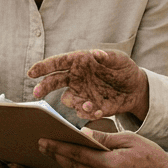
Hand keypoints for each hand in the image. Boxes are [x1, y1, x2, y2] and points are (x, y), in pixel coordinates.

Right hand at [28, 49, 149, 120]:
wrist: (135, 88)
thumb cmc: (125, 69)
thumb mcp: (120, 59)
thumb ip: (108, 57)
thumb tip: (95, 53)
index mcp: (80, 62)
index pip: (58, 63)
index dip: (43, 67)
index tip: (32, 72)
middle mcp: (76, 78)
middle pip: (54, 81)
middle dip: (44, 87)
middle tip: (37, 93)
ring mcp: (81, 93)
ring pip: (67, 100)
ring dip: (75, 104)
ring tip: (89, 105)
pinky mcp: (89, 107)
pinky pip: (82, 113)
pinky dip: (88, 114)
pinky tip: (98, 111)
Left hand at [39, 130, 167, 167]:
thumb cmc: (151, 157)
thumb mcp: (130, 140)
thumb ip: (104, 139)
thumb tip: (83, 134)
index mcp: (111, 165)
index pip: (77, 154)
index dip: (58, 148)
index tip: (43, 142)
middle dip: (58, 156)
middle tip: (44, 147)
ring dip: (71, 167)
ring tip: (60, 156)